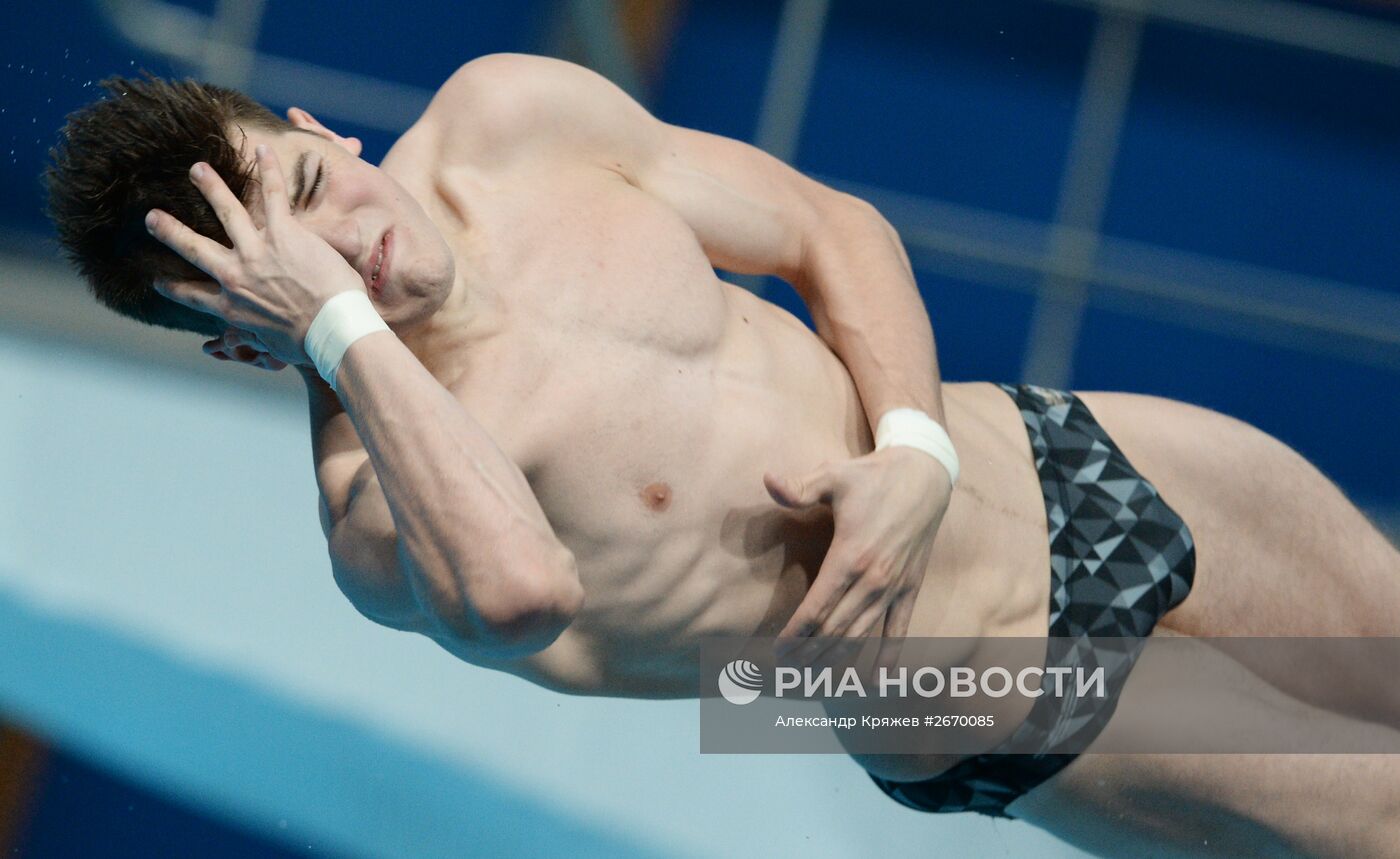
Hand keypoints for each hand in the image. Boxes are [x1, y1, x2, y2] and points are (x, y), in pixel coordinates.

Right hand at [144, 144, 364, 364]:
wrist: (332, 332)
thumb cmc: (309, 346)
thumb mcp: (271, 348)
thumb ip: (258, 339)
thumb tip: (258, 345)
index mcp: (231, 308)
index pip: (191, 295)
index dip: (173, 286)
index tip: (158, 279)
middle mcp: (235, 276)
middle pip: (194, 248)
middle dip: (170, 230)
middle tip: (152, 217)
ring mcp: (257, 251)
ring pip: (226, 211)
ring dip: (210, 187)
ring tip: (197, 169)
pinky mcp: (284, 234)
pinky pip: (273, 196)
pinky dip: (268, 171)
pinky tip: (262, 149)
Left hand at [765, 446, 952, 663]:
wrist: (925, 475)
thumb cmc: (873, 476)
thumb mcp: (833, 475)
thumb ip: (799, 487)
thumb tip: (767, 480)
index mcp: (850, 556)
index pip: (818, 607)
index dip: (797, 633)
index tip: (778, 649)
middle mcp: (873, 579)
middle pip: (836, 629)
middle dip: (809, 652)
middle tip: (786, 668)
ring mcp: (894, 586)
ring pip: (862, 634)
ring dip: (837, 658)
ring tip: (813, 676)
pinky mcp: (911, 587)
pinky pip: (899, 630)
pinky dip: (888, 656)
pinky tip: (875, 681)